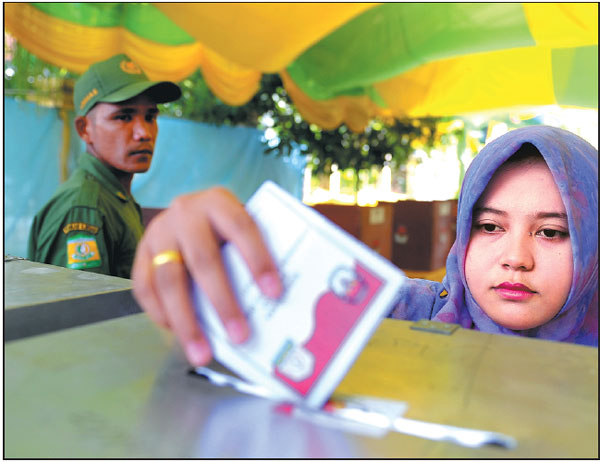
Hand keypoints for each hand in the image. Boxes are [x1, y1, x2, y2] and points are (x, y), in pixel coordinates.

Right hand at [132, 187, 282, 365]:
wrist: (189, 210)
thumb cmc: (225, 227)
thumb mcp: (241, 227)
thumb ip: (254, 252)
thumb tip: (275, 300)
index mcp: (219, 201)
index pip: (242, 229)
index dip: (258, 260)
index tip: (274, 293)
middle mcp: (186, 213)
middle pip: (203, 260)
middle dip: (223, 302)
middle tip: (240, 336)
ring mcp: (160, 232)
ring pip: (169, 279)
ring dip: (187, 321)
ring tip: (202, 353)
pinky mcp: (141, 251)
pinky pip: (145, 288)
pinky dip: (160, 314)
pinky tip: (177, 334)